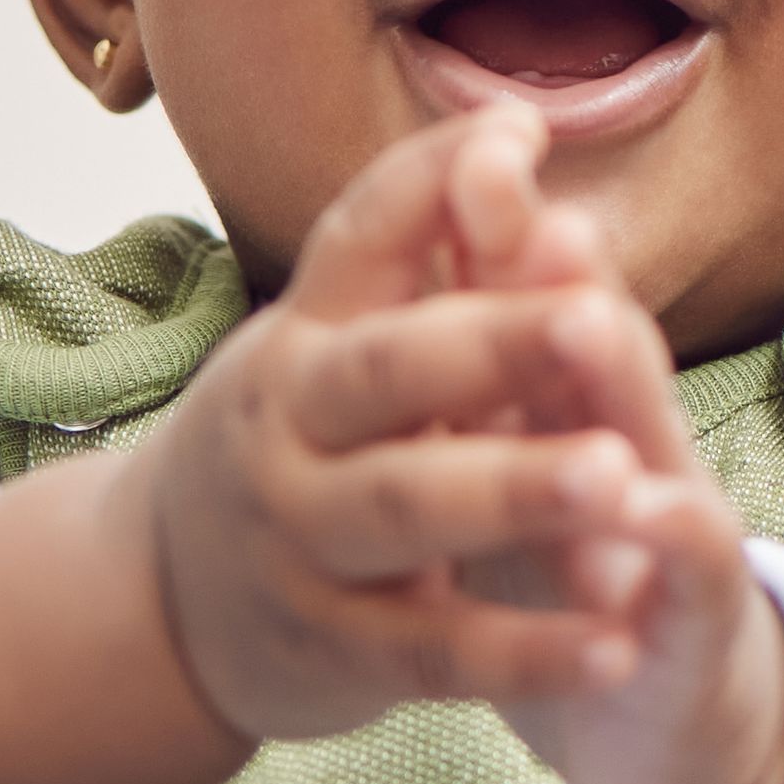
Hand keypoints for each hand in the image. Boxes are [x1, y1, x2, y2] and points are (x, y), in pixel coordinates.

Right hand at [129, 101, 678, 744]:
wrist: (161, 606)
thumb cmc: (298, 445)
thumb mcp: (335, 345)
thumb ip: (428, 256)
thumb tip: (515, 132)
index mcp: (303, 333)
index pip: (360, 236)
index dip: (432, 184)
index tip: (522, 132)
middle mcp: (287, 425)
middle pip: (387, 372)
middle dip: (492, 342)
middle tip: (602, 319)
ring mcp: (300, 540)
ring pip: (408, 509)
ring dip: (515, 492)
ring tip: (622, 478)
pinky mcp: (332, 649)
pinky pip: (435, 651)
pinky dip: (526, 651)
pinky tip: (617, 647)